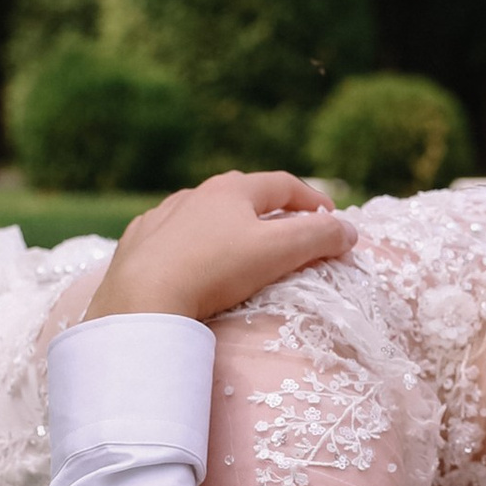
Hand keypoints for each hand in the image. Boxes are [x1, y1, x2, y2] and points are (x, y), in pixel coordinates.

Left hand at [87, 172, 356, 324]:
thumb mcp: (279, 252)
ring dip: (227, 224)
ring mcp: (160, 219)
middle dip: (270, 208)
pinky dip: (190, 244)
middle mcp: (193, 196)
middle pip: (241, 193)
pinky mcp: (136, 246)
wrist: (141, 300)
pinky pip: (170, 238)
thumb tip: (350, 230)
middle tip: (289, 227)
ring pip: (202, 213)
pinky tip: (190, 261)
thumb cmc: (215, 271)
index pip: (283, 185)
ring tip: (240, 245)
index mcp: (231, 190)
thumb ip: (319, 237)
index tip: (331, 217)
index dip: (312, 199)